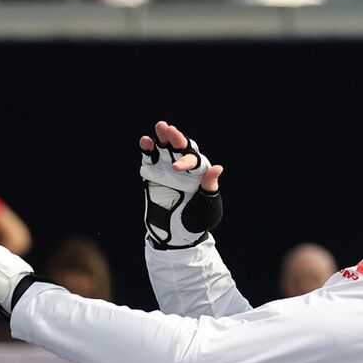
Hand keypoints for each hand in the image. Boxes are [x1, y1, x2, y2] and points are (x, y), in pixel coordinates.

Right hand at [139, 120, 223, 248]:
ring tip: (158, 127)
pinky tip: (144, 141)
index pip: (194, 160)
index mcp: (199, 174)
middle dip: (175, 138)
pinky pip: (150, 159)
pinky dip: (147, 149)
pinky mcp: (153, 175)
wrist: (176, 235)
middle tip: (167, 128)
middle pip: (181, 148)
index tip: (176, 168)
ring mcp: (167, 170)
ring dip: (161, 138)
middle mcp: (184, 168)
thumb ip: (209, 189)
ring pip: (165, 149)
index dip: (186, 161)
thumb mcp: (207, 208)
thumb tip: (217, 168)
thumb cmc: (196, 222)